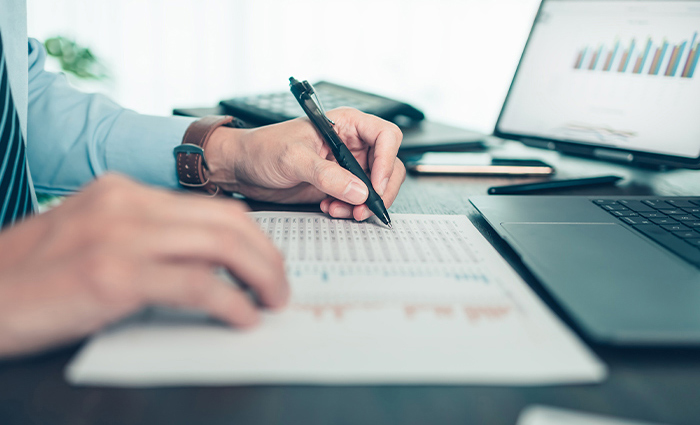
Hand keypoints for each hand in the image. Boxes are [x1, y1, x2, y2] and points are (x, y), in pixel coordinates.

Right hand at [0, 174, 287, 356]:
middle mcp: (126, 204)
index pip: (211, 207)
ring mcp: (119, 236)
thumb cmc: (32, 277)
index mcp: (123, 192)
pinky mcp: (113, 275)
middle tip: (280, 285)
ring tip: (273, 301)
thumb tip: (205, 263)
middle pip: (227, 221)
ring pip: (222, 245)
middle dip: (267, 255)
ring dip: (261, 275)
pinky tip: (242, 317)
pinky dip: (231, 302)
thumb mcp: (93, 239)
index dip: (252, 236)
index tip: (267, 261)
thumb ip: (146, 240)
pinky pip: (197, 284)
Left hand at [205, 108, 405, 220]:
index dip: (386, 160)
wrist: (242, 168)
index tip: (374, 184)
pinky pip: (358, 200)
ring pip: (376, 187)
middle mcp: (351, 144)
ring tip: (341, 210)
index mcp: (346, 124)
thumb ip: (327, 175)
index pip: (386, 136)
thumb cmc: (262, 148)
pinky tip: (330, 208)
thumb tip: (359, 191)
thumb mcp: (293, 158)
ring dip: (364, 204)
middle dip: (380, 190)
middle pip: (388, 165)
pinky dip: (350, 209)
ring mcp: (346, 167)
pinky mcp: (338, 186)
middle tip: (364, 208)